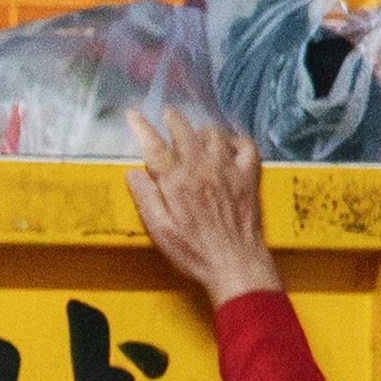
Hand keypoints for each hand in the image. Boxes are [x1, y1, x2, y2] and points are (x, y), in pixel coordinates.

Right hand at [126, 110, 282, 310]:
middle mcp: (203, 170)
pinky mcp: (248, 178)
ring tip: (195, 133)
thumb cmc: (197, 254)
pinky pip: (246, 145)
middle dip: (172, 118)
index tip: (133, 115)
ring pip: (213, 133)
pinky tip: (229, 144)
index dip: (141, 126)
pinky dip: (237, 140)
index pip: (153, 145)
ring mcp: (228, 171)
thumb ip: (146, 199)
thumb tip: (133, 174)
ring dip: (201, 129)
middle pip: (184, 129)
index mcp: (177, 183)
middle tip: (167, 116)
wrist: (235, 264)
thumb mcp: (160, 231)